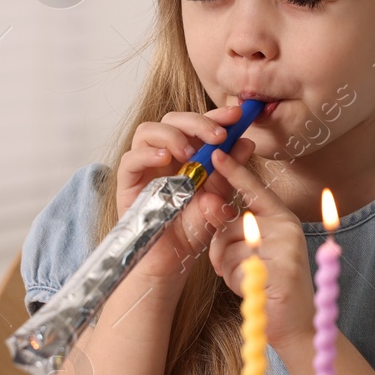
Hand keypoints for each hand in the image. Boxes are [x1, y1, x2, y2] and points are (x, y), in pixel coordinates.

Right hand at [117, 105, 257, 279]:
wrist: (172, 260)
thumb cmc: (193, 228)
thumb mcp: (218, 199)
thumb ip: (229, 173)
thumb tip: (246, 143)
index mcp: (188, 153)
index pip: (198, 124)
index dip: (216, 115)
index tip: (236, 115)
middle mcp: (164, 154)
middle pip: (173, 119)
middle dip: (197, 122)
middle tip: (217, 136)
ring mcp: (144, 166)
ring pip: (148, 130)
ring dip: (172, 135)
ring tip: (189, 153)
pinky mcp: (127, 182)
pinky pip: (130, 159)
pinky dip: (147, 154)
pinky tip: (165, 159)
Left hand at [206, 148, 315, 352]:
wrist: (297, 323)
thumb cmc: (271, 282)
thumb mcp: (255, 248)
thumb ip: (237, 227)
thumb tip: (210, 205)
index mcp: (282, 217)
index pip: (254, 189)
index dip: (234, 171)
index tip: (216, 154)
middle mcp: (287, 227)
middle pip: (231, 223)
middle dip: (221, 247)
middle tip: (231, 266)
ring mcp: (286, 248)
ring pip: (230, 247)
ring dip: (228, 268)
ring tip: (249, 280)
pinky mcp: (282, 270)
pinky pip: (238, 268)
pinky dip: (237, 282)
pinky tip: (254, 290)